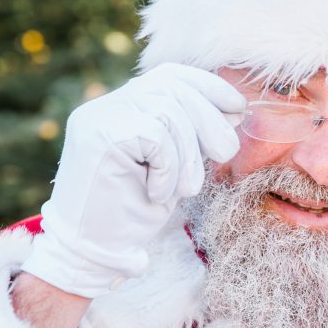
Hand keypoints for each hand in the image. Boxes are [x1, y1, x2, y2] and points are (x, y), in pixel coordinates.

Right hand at [20, 64, 244, 297]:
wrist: (90, 252)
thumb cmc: (132, 212)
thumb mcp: (173, 167)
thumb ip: (192, 136)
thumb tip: (233, 110)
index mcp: (124, 106)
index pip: (171, 76)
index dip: (209, 86)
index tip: (237, 108)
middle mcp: (107, 105)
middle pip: (173, 87)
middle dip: (209, 119)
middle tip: (225, 154)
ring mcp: (98, 116)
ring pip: (168, 111)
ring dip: (188, 155)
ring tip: (185, 189)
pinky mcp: (97, 134)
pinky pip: (155, 136)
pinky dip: (168, 167)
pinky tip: (157, 193)